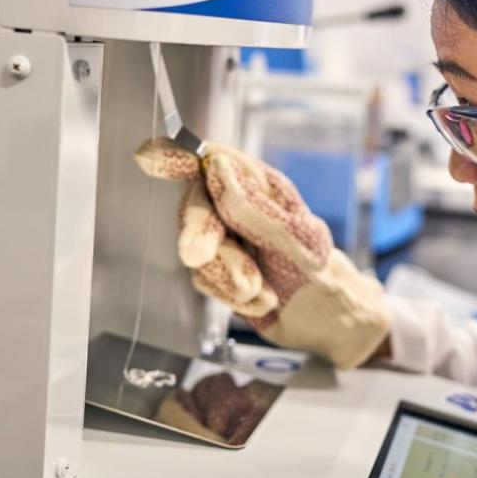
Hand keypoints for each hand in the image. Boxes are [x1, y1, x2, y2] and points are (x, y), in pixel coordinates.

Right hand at [135, 138, 390, 369]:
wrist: (325, 320)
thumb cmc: (319, 272)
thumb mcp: (295, 240)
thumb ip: (254, 207)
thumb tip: (217, 166)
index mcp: (261, 187)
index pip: (215, 162)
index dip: (181, 158)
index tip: (151, 157)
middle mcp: (238, 208)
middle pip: (196, 209)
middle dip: (199, 235)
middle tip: (197, 256)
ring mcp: (226, 240)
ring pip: (198, 251)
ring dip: (227, 275)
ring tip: (260, 289)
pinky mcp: (218, 271)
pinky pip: (206, 280)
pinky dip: (232, 295)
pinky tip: (263, 299)